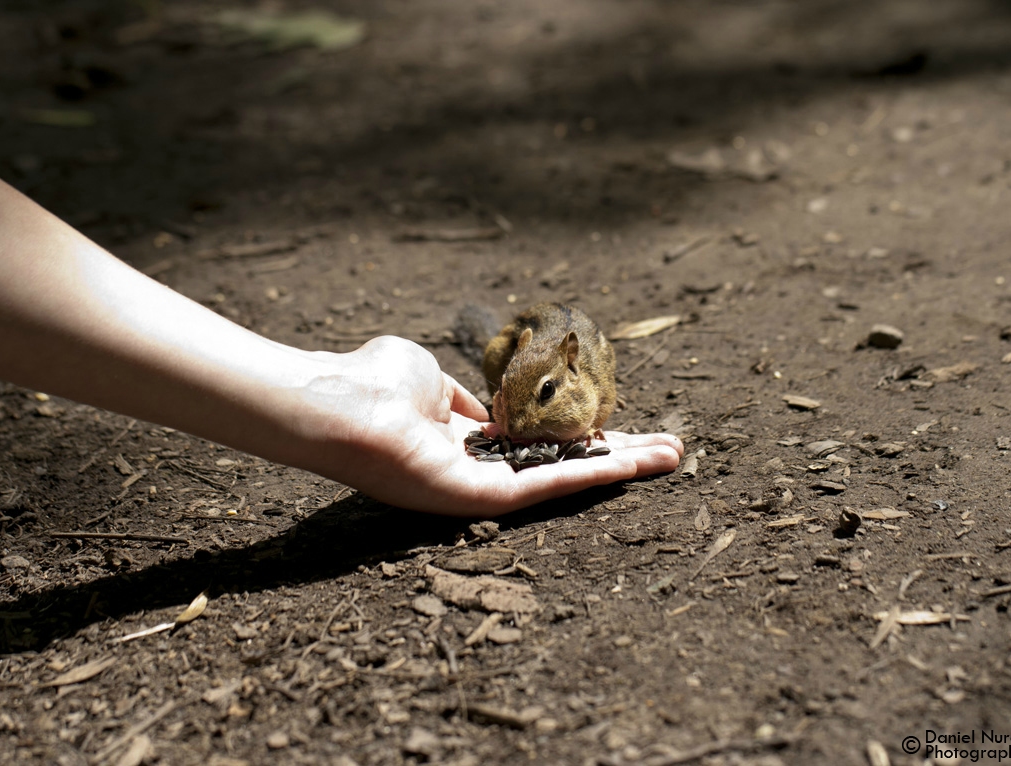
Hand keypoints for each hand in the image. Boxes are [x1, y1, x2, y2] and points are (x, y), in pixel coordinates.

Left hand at [295, 336, 683, 515]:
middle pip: (562, 464)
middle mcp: (480, 473)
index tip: (622, 425)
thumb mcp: (430, 375)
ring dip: (620, 469)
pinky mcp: (480, 499)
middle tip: (667, 450)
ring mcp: (482, 491)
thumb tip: (485, 404)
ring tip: (671, 457)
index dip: (580, 434)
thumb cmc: (373, 381)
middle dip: (616, 457)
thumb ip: (461, 393)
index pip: (537, 443)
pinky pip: (545, 486)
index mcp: (466, 445)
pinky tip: (633, 463)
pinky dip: (591, 475)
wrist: (339, 401)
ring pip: (564, 479)